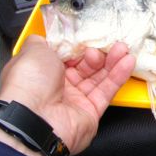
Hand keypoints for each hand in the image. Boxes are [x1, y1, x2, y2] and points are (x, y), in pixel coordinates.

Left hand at [0, 35, 134, 155]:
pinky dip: (118, 76)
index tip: (91, 36)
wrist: (35, 119)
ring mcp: (76, 100)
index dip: (80, 45)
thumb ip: (43, 41)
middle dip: (99, 53)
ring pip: (99, 77)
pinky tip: (127, 63)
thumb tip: (49, 36)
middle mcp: (59, 86)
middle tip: (109, 42)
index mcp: (43, 71)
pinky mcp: (91, 112)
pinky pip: (107, 91)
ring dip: (112, 62)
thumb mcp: (33, 51)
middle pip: (85, 66)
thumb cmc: (29, 84)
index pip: (68, 55)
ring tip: (123, 49)